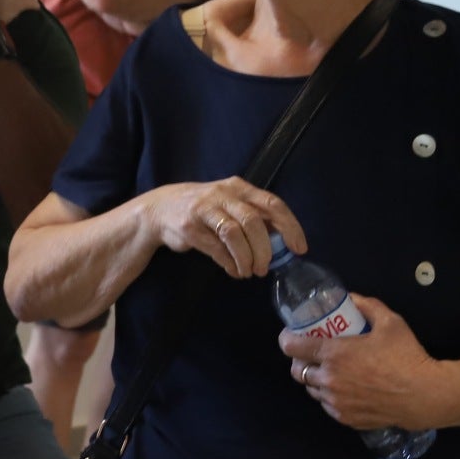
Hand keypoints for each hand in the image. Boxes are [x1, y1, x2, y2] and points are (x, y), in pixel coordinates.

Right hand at [141, 178, 304, 277]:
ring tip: (249, 272)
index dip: (289, 226)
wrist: (160, 209)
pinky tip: (234, 270)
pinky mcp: (190, 227)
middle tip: (265, 268)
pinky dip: (229, 263)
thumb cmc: (205, 208)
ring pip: (234, 234)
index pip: (272, 203)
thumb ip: (254, 216)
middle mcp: (222, 194)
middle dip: (264, 249)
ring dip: (246, 258)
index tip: (299, 248)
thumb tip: (283, 240)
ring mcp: (204, 209)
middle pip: (253, 221)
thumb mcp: (230, 203)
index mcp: (239, 187)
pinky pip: (215, 248)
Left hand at [280, 293, 445, 431]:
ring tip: (331, 371)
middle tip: (313, 353)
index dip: (287, 339)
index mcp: (333, 354)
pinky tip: (345, 389)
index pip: (291, 347)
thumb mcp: (390, 322)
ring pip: (312, 390)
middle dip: (300, 361)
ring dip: (315, 379)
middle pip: (297, 371)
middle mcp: (328, 380)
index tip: (292, 335)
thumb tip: (351, 298)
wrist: (424, 395)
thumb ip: (367, 306)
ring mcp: (335, 402)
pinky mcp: (345, 418)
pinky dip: (330, 396)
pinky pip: (327, 406)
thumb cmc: (406, 357)